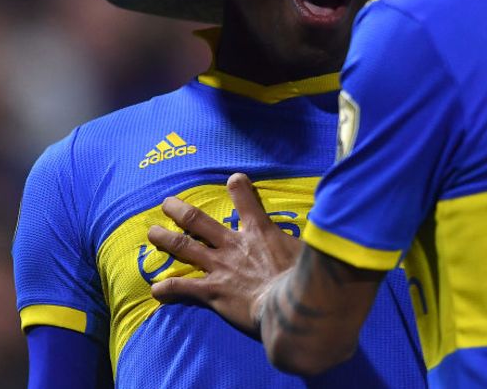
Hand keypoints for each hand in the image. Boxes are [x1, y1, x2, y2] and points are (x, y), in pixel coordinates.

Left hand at [147, 173, 302, 335]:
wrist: (291, 307)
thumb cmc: (307, 279)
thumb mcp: (314, 248)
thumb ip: (315, 232)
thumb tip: (335, 219)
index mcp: (259, 231)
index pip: (246, 200)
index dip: (239, 188)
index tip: (233, 179)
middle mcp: (234, 245)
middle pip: (200, 221)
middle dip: (181, 211)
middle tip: (167, 203)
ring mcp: (220, 267)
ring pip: (185, 247)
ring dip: (166, 240)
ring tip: (151, 233)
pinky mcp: (212, 292)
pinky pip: (184, 288)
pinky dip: (168, 288)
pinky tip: (156, 290)